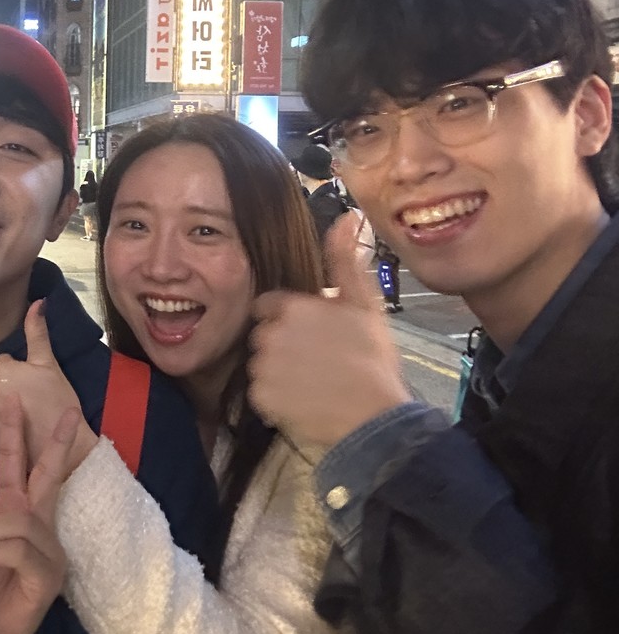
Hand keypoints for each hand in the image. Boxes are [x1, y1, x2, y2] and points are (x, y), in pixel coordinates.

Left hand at [0, 301, 96, 471]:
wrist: (61, 451)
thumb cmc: (58, 402)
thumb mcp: (49, 365)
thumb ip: (37, 333)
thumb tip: (37, 302)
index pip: (4, 363)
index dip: (22, 372)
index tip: (36, 384)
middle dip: (9, 388)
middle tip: (34, 400)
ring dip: (2, 407)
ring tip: (28, 418)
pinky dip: (0, 428)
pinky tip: (19, 433)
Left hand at [0, 396, 76, 633]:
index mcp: (13, 510)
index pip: (16, 465)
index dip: (15, 433)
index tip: (16, 399)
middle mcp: (36, 522)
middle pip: (47, 473)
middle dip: (55, 440)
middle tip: (68, 408)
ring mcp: (47, 546)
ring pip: (14, 518)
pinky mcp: (47, 572)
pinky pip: (15, 548)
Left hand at [248, 213, 411, 447]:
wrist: (374, 416)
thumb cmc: (372, 358)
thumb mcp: (364, 304)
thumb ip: (345, 260)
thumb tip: (346, 217)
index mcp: (292, 308)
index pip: (271, 307)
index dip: (289, 319)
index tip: (310, 334)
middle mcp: (270, 334)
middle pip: (265, 335)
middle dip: (283, 344)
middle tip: (316, 360)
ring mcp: (263, 367)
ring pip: (262, 364)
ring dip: (280, 371)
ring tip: (312, 382)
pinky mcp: (260, 397)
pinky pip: (261, 393)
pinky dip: (277, 398)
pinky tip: (303, 400)